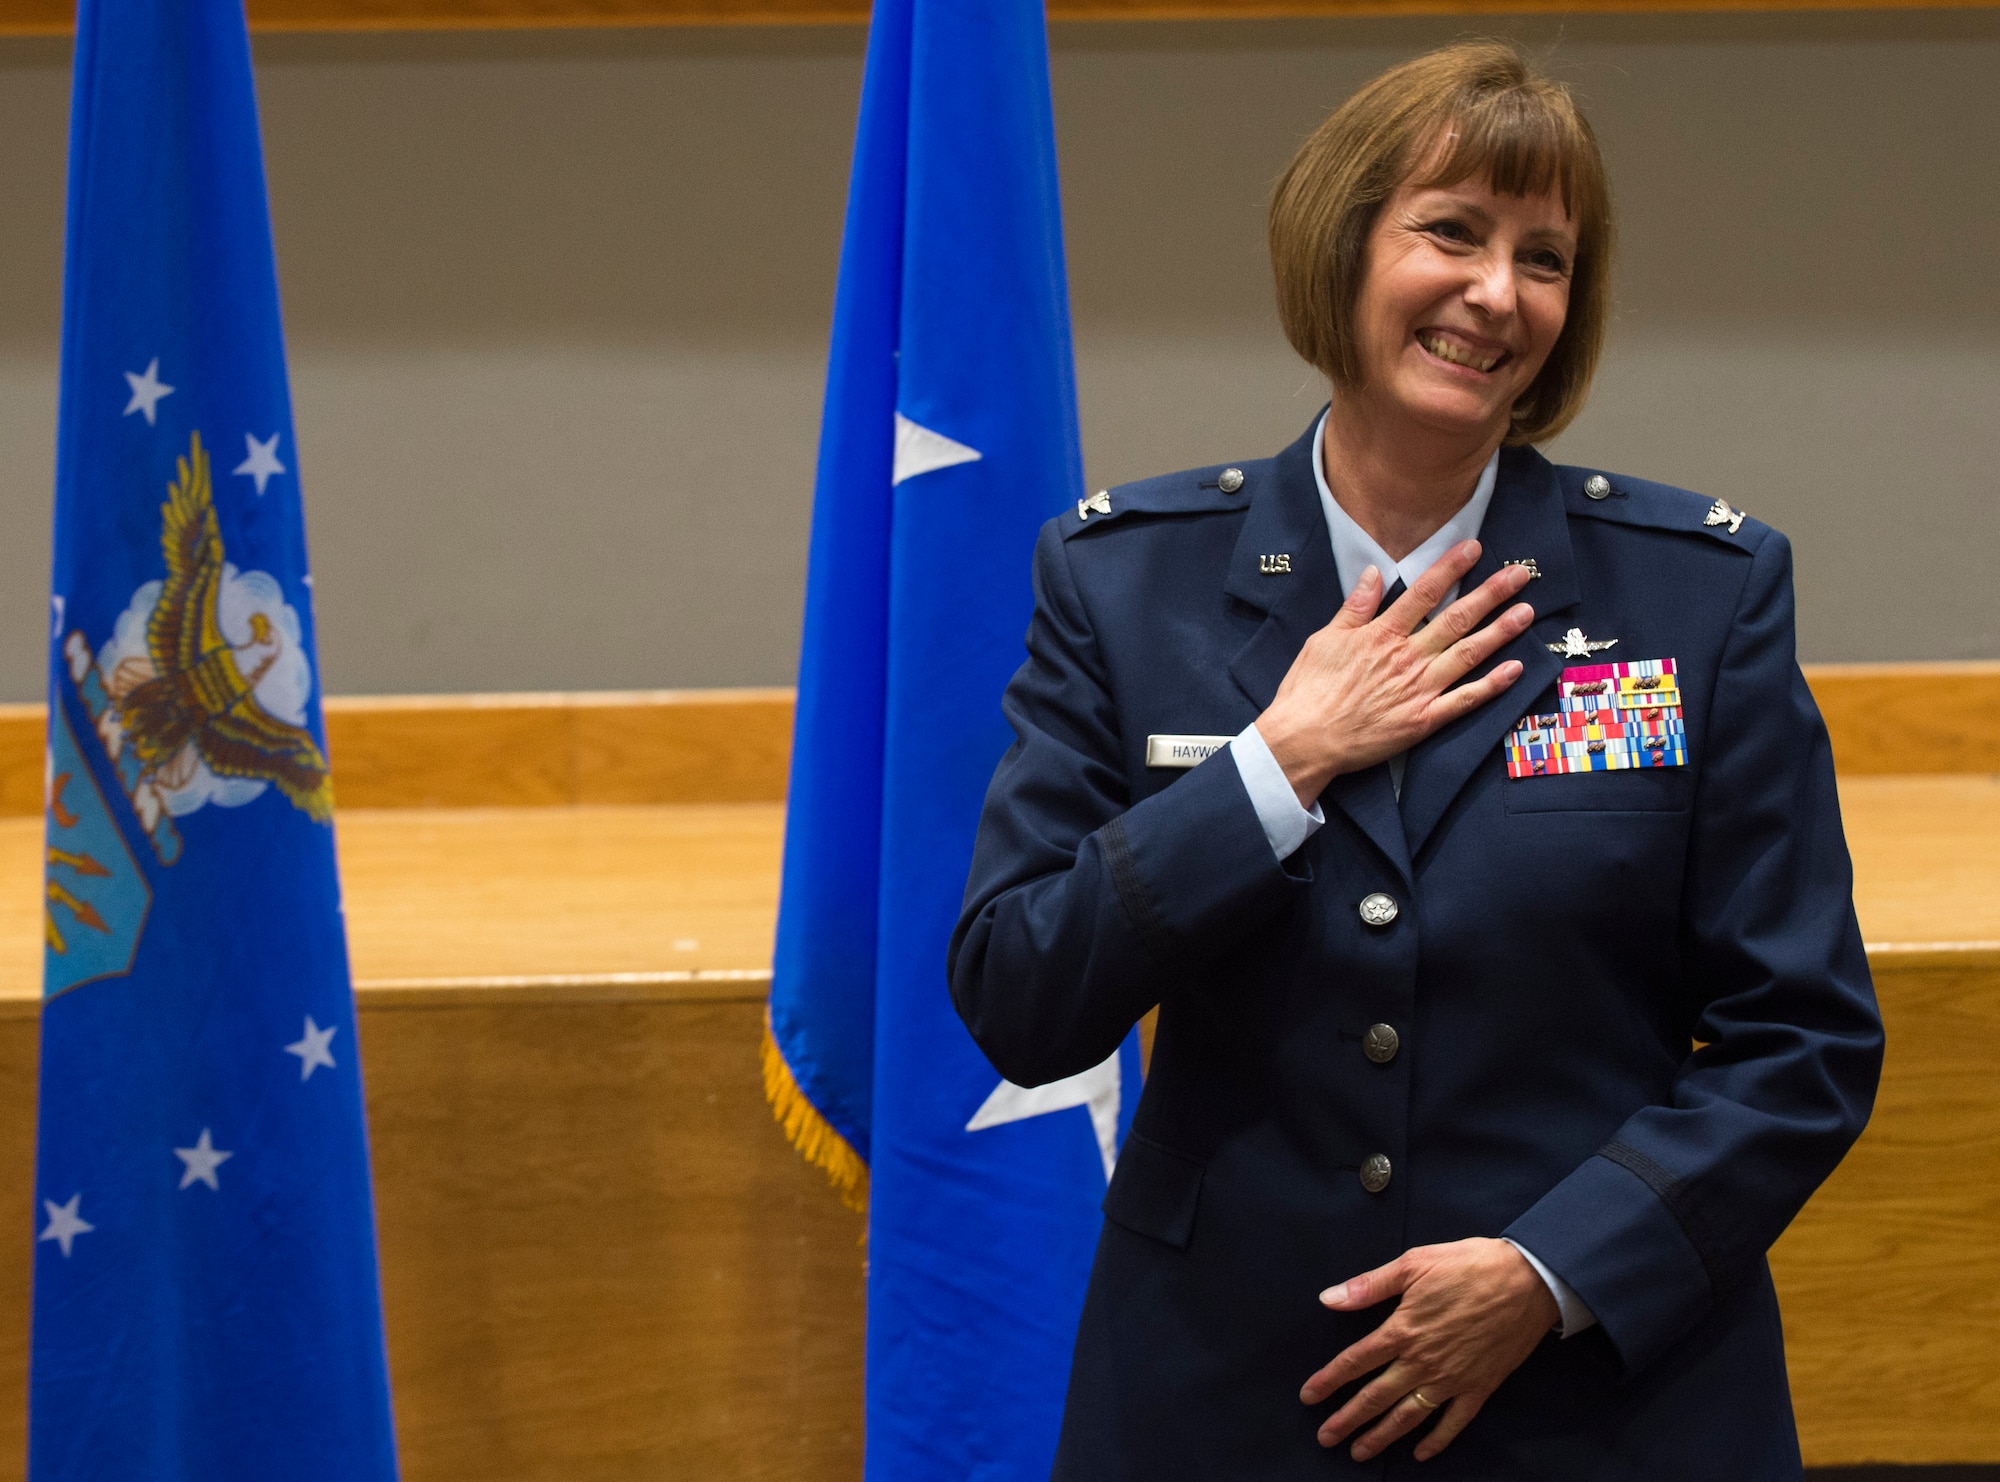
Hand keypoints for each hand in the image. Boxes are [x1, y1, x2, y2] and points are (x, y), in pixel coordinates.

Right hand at [1255, 541, 1534, 805]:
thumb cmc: (1308, 691)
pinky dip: (1492, 685)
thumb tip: (1372, 572)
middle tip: (1519, 575)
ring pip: (1468, 654)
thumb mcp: (1323, 639)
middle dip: (1491, 594)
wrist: (1305, 740)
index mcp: (1381, 635)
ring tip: (1525, 612)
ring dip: (1500, 632)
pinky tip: (1515, 669)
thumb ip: (1354, 607)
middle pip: (1456, 619)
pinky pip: (1465, 700)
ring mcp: (1419, 689)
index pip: (1423, 593)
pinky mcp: (1424, 720)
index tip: (1473, 548)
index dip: (1450, 568)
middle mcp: (1407, 658)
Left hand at [1299, 1237, 1558, 1461]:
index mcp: (1403, 1329)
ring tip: (1359, 1452)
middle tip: (1325, 1437)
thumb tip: (1328, 1298)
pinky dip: (1436, 1440)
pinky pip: (1453, 1422)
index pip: (1355, 1361)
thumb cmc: (1469, 1265)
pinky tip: (1420, 1453)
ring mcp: (1451, 1378)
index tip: (1308, 1397)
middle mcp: (1422, 1361)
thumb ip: (1370, 1285)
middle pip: (1376, 1396)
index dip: (1328, 1380)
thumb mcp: (1414, 1263)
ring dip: (1381, 1436)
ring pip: (1408, 1416)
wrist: (1527, 1280)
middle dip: (1347, 1419)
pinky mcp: (1479, 1387)